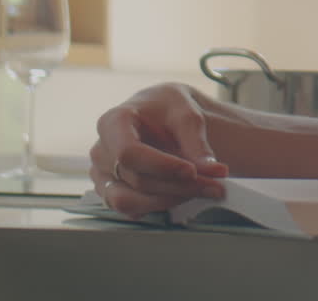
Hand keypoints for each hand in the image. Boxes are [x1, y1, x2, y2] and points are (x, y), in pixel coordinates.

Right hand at [90, 83, 229, 218]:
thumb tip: (209, 168)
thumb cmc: (168, 108)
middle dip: (180, 186)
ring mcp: (103, 174)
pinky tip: (186, 195)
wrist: (160, 115)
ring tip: (205, 190)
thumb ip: (196, 140)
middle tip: (216, 184)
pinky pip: (132, 209)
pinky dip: (161, 206)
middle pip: (137, 179)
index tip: (192, 171)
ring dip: (171, 200)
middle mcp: (101, 151)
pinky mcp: (111, 192)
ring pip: (131, 201)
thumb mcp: (185, 112)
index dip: (161, 166)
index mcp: (113, 122)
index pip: (129, 153)